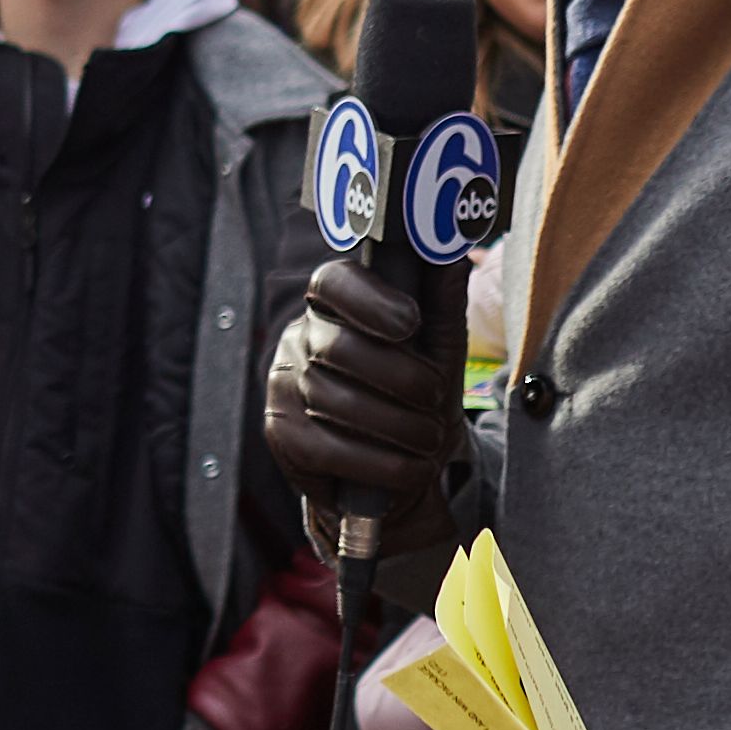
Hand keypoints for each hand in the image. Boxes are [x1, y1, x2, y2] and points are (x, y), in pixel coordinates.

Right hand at [262, 252, 469, 523]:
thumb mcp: (438, 353)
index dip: (369, 299)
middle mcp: (298, 339)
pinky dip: (379, 462)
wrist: (394, 476)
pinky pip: (328, 447)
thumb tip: (449, 254)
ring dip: (397, 427)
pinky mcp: (281, 434)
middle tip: (435, 399)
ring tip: (429, 440)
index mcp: (333, 307)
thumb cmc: (416, 402)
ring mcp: (283, 386)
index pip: (333, 282)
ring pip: (335, 399)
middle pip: (339, 348)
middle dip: (400, 378)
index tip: (410, 323)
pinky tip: (409, 469)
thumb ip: (442, 305)